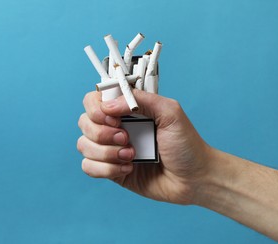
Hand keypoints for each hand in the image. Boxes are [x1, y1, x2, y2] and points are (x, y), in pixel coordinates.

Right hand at [77, 89, 210, 204]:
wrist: (194, 179)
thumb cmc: (186, 144)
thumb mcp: (170, 112)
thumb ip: (140, 100)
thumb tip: (108, 106)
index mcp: (128, 110)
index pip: (94, 100)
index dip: (97, 108)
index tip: (114, 118)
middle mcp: (116, 127)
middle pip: (84, 121)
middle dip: (101, 132)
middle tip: (125, 138)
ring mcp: (112, 149)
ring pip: (83, 145)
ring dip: (105, 152)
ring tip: (131, 156)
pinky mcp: (111, 170)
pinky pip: (89, 167)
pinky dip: (105, 169)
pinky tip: (128, 169)